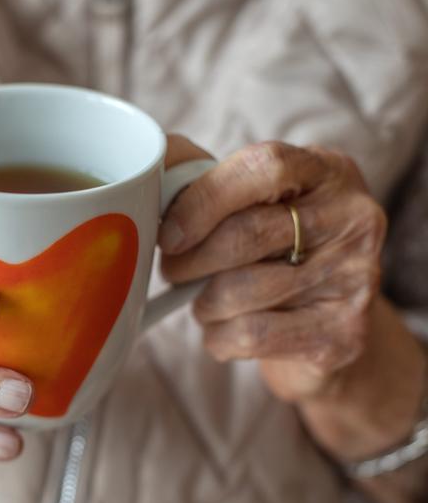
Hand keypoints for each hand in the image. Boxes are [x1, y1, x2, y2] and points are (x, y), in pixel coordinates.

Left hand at [159, 139, 426, 461]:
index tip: (169, 232)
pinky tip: (224, 331)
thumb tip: (148, 173)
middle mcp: (353, 218)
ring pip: (238, 290)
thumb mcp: (253, 206)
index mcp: (327, 171)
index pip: (262, 166)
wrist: (328, 330)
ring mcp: (355, 277)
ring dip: (203, 303)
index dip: (202, 199)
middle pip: (244, 234)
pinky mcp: (343, 334)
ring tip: (207, 302)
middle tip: (174, 270)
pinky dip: (218, 336)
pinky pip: (249, 333)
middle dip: (189, 260)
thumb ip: (206, 180)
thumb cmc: (274, 256)